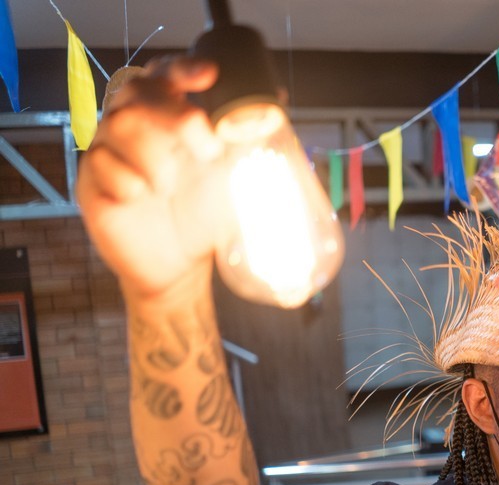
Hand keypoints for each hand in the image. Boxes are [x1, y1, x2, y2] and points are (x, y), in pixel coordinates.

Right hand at [77, 57, 226, 301]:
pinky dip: (128, 181)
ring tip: (171, 185)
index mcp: (167, 117)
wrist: (181, 267)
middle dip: (176, 115)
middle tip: (209, 149)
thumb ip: (243, 142)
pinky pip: (100, 164)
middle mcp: (134, 127)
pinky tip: (142, 198)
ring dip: (155, 154)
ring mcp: (108, 152)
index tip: (209, 76)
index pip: (165, 75)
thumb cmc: (203, 216)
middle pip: (139, 92)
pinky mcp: (90, 183)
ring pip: (118, 124)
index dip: (183, 69)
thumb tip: (275, 105)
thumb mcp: (231, 177)